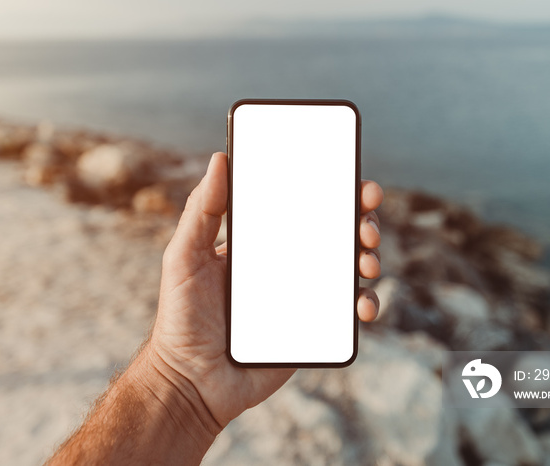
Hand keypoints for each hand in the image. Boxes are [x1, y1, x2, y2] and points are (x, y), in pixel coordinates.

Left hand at [147, 152, 383, 429]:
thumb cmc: (180, 319)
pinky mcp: (312, 328)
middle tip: (366, 224)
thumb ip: (201, 211)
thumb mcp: (183, 257)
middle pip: (334, 233)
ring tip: (366, 261)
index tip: (353, 179)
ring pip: (348, 268)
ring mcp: (302, 296)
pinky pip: (347, 311)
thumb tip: (219, 159)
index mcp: (260, 242)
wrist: (191, 383)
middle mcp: (286, 264)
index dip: (331, 190)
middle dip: (361, 222)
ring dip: (368, 258)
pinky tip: (363, 304)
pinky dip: (365, 303)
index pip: (301, 206)